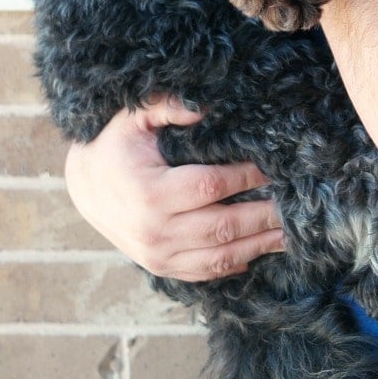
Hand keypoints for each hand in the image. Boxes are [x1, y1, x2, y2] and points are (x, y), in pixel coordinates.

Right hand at [64, 96, 284, 280]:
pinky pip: (205, 272)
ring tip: (287, 234)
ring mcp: (158, 255)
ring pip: (220, 257)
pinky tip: (259, 252)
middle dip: (262, 216)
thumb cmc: (113, 148)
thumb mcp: (131, 118)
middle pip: (223, 227)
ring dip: (257, 246)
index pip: (210, 186)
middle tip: (293, 205)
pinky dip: (235, 264)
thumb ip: (167, 106)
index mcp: (149, 193)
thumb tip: (206, 108)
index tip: (271, 168)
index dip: (245, 178)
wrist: (84, 188)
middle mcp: (155, 230)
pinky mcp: (162, 268)